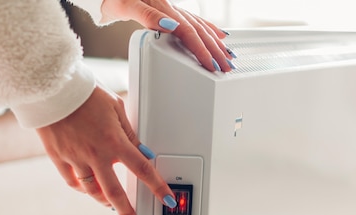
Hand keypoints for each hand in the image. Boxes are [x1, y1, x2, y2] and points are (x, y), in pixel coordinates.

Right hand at [35, 85, 175, 214]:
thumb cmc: (85, 93)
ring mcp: (76, 158)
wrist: (52, 88)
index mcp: (114, 141)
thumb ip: (129, 132)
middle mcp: (95, 154)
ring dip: (104, 201)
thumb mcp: (116, 108)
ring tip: (112, 205)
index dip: (157, 187)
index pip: (142, 169)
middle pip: (115, 192)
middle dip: (127, 210)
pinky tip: (88, 189)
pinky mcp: (59, 158)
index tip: (167, 199)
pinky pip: (72, 181)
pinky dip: (82, 188)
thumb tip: (141, 150)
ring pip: (92, 191)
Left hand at [102, 0, 234, 71]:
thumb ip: (148, 16)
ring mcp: (173, 11)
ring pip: (201, 28)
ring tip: (228, 56)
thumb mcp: (127, 6)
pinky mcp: (171, 12)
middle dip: (215, 51)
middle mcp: (172, 9)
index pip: (189, 33)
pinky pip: (195, 22)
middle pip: (200, 32)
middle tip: (226, 67)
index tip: (212, 65)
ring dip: (216, 43)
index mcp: (164, 10)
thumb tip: (170, 25)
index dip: (202, 50)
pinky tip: (218, 35)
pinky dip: (209, 30)